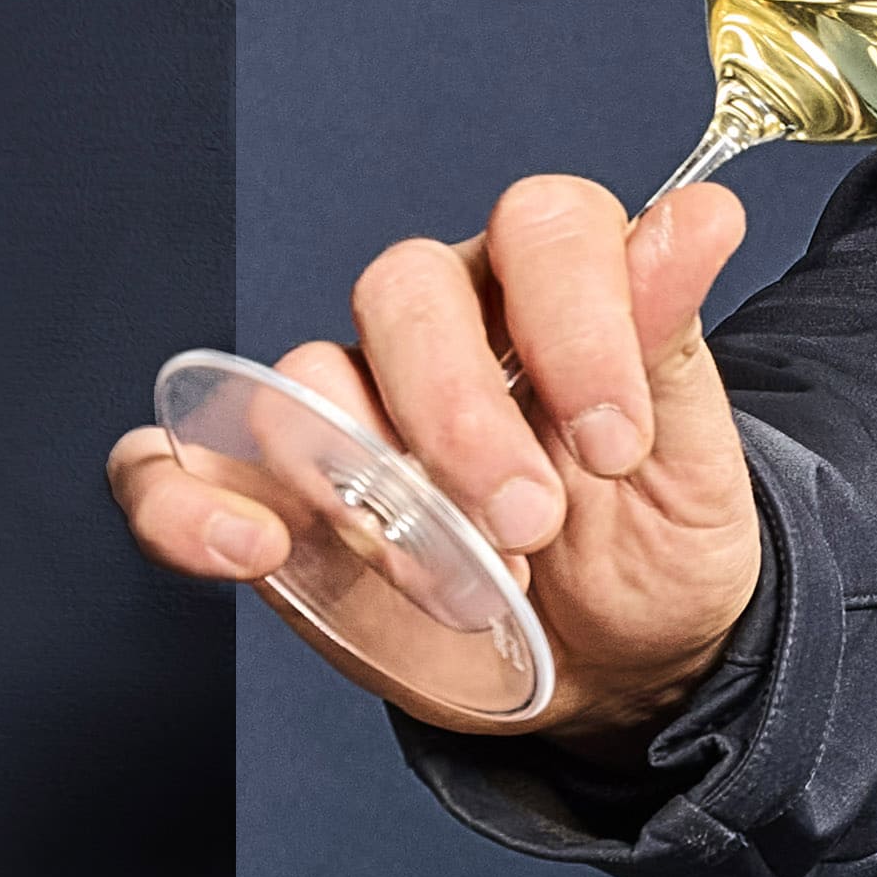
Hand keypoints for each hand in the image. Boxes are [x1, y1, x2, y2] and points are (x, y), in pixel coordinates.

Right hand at [109, 172, 763, 736]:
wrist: (615, 662)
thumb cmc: (654, 541)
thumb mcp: (694, 458)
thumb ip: (670, 338)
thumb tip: (703, 214)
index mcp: (551, 287)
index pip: (543, 223)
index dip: (577, 322)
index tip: (618, 444)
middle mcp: (439, 325)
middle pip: (405, 288)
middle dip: (464, 411)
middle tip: (530, 520)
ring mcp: (343, 407)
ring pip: (304, 374)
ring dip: (371, 481)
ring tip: (461, 578)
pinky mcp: (270, 495)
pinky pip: (173, 464)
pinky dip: (184, 501)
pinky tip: (252, 548)